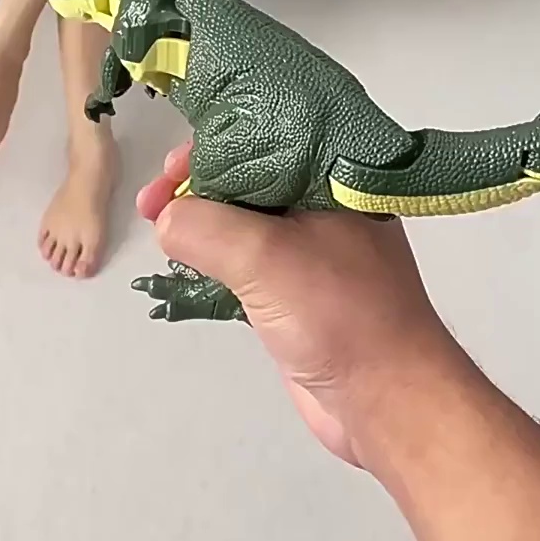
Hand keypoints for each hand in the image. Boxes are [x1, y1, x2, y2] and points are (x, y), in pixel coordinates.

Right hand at [136, 143, 449, 466]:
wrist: (387, 400)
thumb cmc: (341, 315)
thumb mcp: (267, 256)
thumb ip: (207, 227)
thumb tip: (166, 219)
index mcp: (334, 179)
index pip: (264, 140)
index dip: (212, 147)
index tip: (170, 168)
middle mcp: (325, 206)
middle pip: (249, 178)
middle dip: (197, 185)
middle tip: (153, 202)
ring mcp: (312, 250)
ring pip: (245, 221)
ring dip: (201, 221)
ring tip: (160, 228)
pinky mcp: (298, 290)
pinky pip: (247, 260)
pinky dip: (215, 256)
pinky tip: (185, 261)